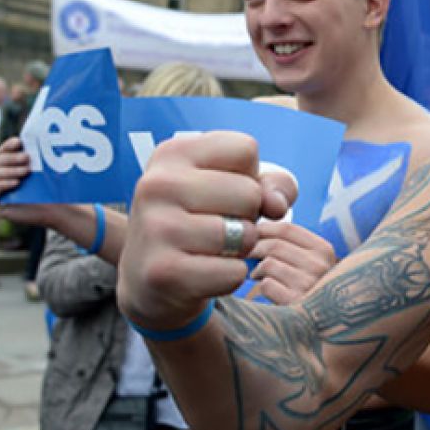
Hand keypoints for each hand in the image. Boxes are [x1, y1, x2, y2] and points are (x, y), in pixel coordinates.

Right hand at [0, 137, 57, 225]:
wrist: (59, 211)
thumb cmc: (55, 189)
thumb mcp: (46, 170)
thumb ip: (37, 156)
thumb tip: (31, 137)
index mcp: (12, 164)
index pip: (3, 151)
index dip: (8, 145)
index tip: (19, 142)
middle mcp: (2, 175)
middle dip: (11, 158)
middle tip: (27, 158)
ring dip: (8, 170)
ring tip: (26, 172)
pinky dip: (1, 185)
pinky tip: (15, 183)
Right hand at [116, 132, 295, 329]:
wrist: (152, 280)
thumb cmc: (202, 224)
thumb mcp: (234, 190)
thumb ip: (273, 184)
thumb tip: (276, 205)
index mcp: (172, 153)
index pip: (245, 149)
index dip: (250, 177)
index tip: (224, 194)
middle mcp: (157, 185)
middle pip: (250, 193)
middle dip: (248, 216)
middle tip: (218, 228)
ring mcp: (155, 228)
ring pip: (245, 234)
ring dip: (241, 248)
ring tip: (211, 250)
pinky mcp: (163, 271)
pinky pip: (234, 271)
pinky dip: (230, 276)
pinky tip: (202, 273)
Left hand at [248, 220, 336, 304]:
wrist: (324, 324)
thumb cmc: (310, 287)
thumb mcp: (312, 262)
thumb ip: (292, 244)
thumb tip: (256, 229)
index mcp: (325, 250)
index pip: (287, 229)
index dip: (264, 230)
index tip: (253, 235)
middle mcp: (320, 266)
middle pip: (274, 245)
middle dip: (255, 250)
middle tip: (248, 256)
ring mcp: (309, 285)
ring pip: (268, 264)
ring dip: (257, 270)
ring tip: (258, 275)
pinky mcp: (295, 303)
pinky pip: (267, 285)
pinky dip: (262, 287)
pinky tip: (267, 290)